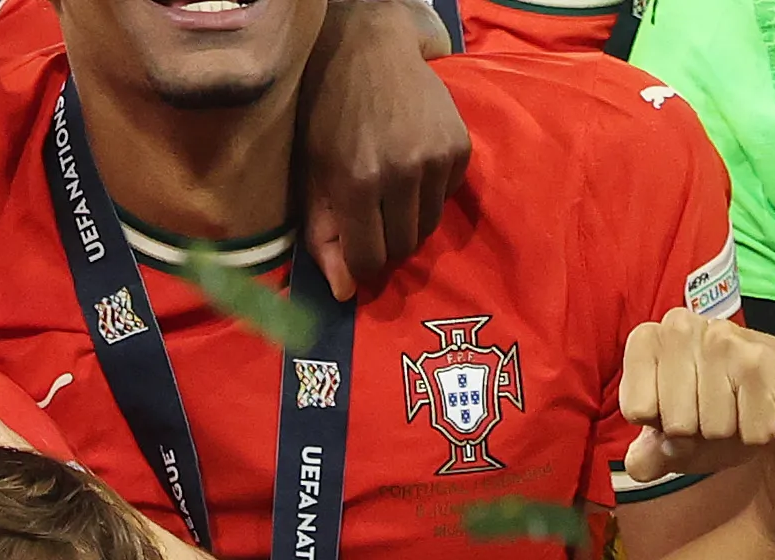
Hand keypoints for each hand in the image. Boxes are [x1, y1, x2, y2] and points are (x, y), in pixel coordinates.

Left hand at [298, 0, 466, 301]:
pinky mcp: (460, 147)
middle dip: (385, 247)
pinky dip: (429, 196)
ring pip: (427, 228)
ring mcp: (436, 159)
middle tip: (371, 225)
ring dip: (407, 223)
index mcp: (358, 183)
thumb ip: (324, 235)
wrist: (371, 51)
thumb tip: (345, 292)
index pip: (369, 260)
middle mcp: (402, 173)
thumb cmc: (330, 113)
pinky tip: (411, 168)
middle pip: (402, 249)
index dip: (360, 267)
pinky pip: (447, 198)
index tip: (356, 257)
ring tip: (389, 195)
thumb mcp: (313, 173)